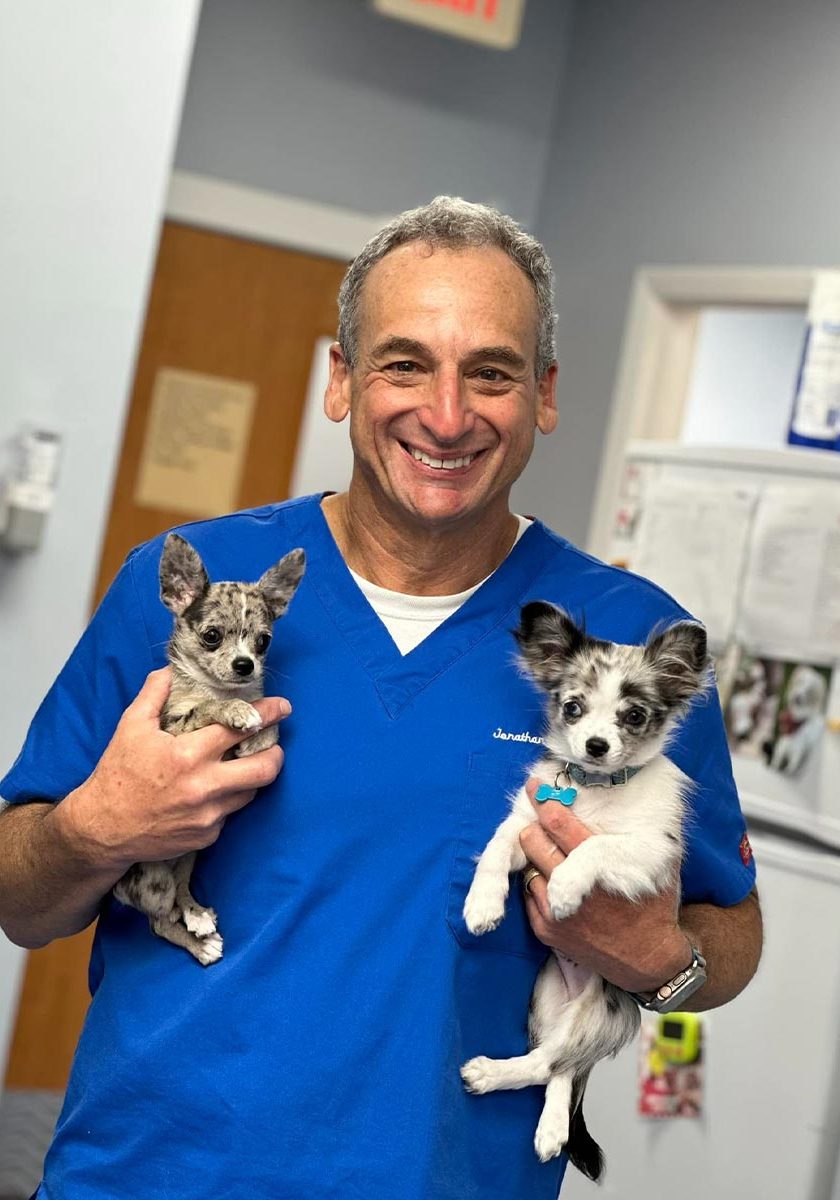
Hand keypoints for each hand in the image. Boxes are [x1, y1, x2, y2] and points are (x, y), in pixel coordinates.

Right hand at [55, 668, 289, 870]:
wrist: (103, 830)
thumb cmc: (117, 774)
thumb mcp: (131, 727)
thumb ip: (154, 694)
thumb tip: (170, 670)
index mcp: (189, 754)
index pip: (240, 727)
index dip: (267, 714)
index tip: (283, 706)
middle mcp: (205, 786)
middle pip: (264, 769)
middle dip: (276, 753)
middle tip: (273, 743)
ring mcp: (208, 815)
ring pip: (251, 792)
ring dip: (252, 777)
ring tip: (243, 765)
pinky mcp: (207, 836)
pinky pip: (229, 814)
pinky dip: (226, 800)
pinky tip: (212, 792)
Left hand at [519, 778, 690, 992]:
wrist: (648, 961)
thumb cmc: (654, 906)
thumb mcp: (659, 864)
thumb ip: (641, 831)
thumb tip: (626, 795)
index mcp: (600, 863)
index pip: (558, 823)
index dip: (544, 800)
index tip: (535, 785)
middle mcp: (573, 886)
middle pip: (533, 841)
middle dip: (535, 826)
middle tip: (540, 821)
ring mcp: (556, 910)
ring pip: (527, 865)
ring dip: (536, 858)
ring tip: (550, 854)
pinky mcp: (546, 930)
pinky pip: (528, 893)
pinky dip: (537, 883)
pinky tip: (553, 881)